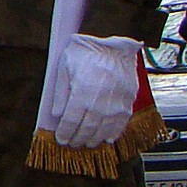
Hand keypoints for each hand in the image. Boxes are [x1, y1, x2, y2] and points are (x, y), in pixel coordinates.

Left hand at [43, 35, 143, 150]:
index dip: (64, 133)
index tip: (60, 139)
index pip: (70, 122)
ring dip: (93, 140)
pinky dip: (112, 134)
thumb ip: (60, 93)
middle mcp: (100, 103)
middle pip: (86, 130)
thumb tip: (57, 114)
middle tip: (72, 143)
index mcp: (82, 94)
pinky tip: (105, 138)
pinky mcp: (128, 102)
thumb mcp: (64, 68)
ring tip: (86, 143)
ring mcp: (116, 105)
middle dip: (77, 139)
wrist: (114, 43)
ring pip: (103, 131)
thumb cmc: (86, 53)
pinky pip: (120, 124)